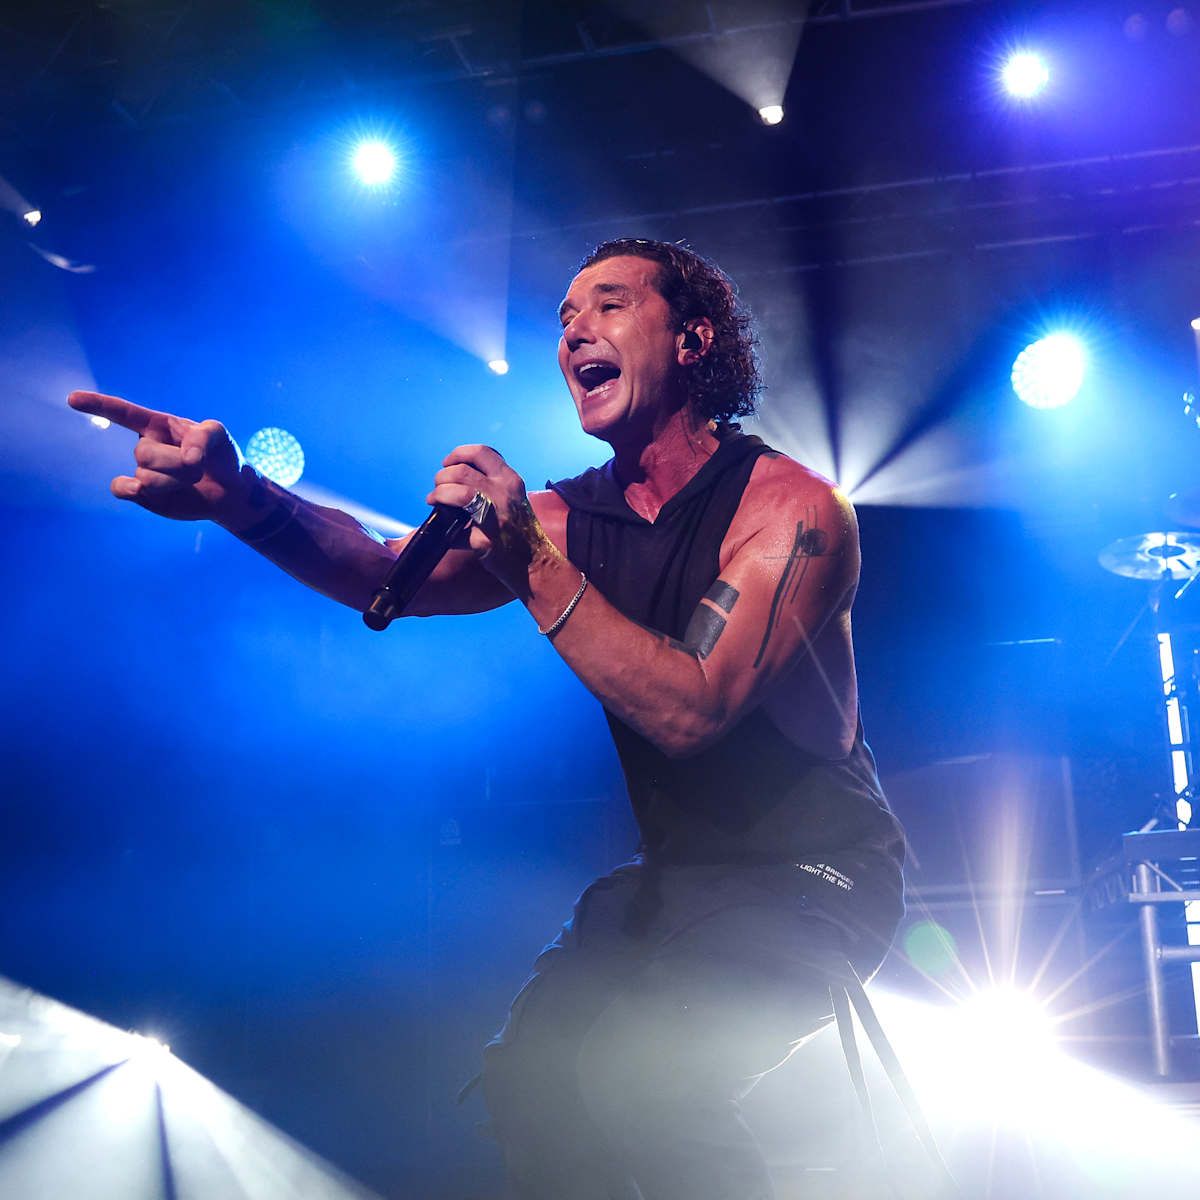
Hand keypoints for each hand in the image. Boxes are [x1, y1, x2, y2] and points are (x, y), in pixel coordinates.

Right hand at [68, 391, 248, 522]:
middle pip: (144, 452)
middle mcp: (147, 445)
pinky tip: (138, 490)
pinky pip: (122, 488)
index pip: (124, 413)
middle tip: (200, 467)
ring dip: (175, 480)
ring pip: (145, 475)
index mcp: (159, 424)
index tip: (73, 399)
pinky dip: (127, 489)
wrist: (229, 490)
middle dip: (178, 463)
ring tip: (193, 479)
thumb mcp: (218, 434)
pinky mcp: (143, 493)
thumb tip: (188, 458)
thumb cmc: (221, 455)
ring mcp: (143, 469)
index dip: (99, 405)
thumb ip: (203, 436)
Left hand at [427, 445, 553, 595]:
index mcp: (510, 480)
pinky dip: (445, 529)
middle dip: (442, 477)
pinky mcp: (486, 539)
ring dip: (438, 494)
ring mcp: (496, 516)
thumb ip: (490, 484)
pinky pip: (455, 530)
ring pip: (456, 492)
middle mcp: (504, 493)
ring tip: (434, 500)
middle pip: (461, 471)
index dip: (458, 454)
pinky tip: (444, 529)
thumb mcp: (512, 497)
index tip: (447, 464)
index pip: (481, 452)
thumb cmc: (519, 530)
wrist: (536, 562)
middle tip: (438, 488)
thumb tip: (456, 478)